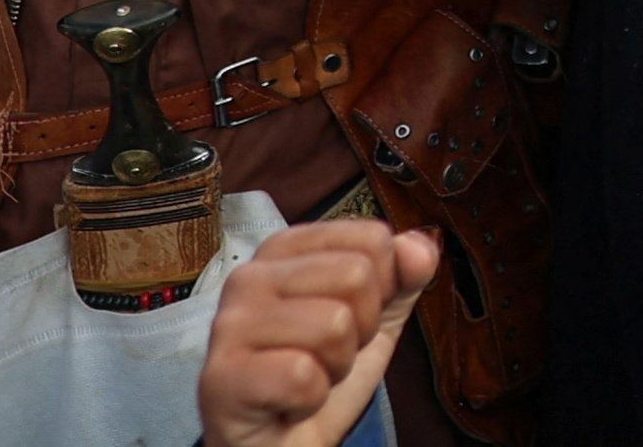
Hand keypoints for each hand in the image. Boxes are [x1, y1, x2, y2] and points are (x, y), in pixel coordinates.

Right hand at [200, 220, 440, 446]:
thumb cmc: (319, 378)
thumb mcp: (374, 320)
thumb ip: (403, 277)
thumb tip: (420, 245)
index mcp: (284, 249)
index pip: (372, 238)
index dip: (381, 291)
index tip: (348, 321)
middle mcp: (249, 275)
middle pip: (356, 276)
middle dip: (360, 332)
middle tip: (325, 357)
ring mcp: (229, 324)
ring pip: (333, 325)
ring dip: (335, 368)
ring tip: (305, 379)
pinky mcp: (221, 376)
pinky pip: (303, 376)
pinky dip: (311, 399)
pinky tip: (287, 404)